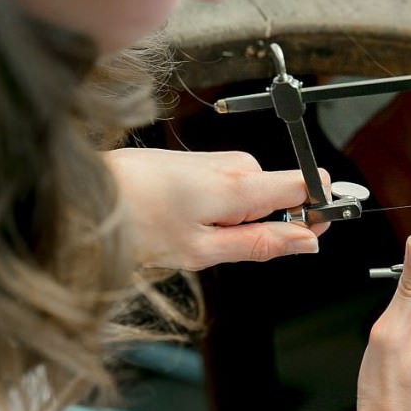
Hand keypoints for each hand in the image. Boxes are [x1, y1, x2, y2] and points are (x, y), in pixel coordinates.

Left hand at [104, 147, 329, 269]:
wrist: (91, 193)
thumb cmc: (138, 222)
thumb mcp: (204, 250)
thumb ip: (262, 245)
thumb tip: (308, 242)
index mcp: (243, 186)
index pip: (309, 184)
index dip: (319, 210)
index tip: (311, 235)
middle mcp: (237, 165)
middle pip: (284, 194)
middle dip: (271, 225)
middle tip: (225, 247)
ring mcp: (220, 160)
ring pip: (257, 196)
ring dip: (240, 221)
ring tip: (195, 233)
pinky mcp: (204, 162)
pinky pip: (235, 189)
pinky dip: (222, 211)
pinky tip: (188, 220)